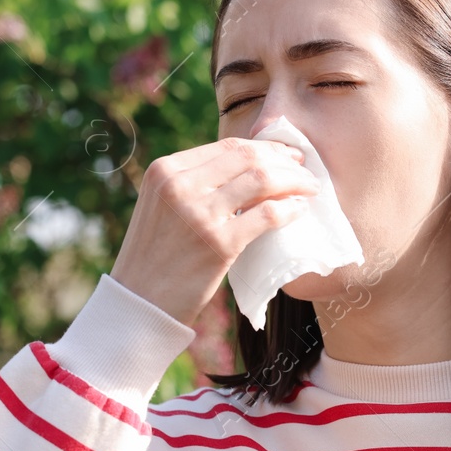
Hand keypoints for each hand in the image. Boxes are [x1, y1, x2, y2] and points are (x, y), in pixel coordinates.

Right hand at [110, 136, 321, 326]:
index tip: (287, 156)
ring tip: (310, 189)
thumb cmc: (156, 257)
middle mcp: (180, 185)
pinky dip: (289, 210)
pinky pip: (266, 215)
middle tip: (305, 170)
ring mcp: (199, 214)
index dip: (265, 148)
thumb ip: (194, 184)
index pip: (228, 147)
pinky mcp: (218, 244)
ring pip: (262, 181)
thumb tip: (247, 169)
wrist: (140, 302)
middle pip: (248, 158)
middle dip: (285, 161)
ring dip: (294, 182)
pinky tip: (299, 212)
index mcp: (165, 170)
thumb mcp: (163, 206)